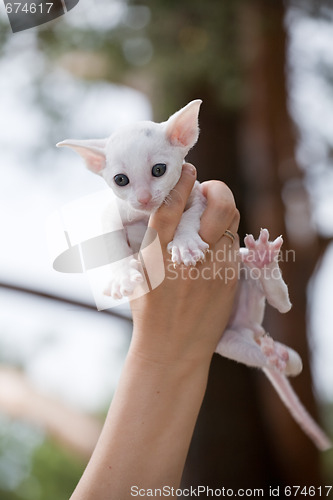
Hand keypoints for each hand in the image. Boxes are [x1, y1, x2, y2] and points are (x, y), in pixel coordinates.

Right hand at [130, 163, 239, 365]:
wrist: (172, 349)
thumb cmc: (149, 311)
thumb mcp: (137, 273)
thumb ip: (149, 241)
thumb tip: (161, 211)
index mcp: (158, 253)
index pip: (172, 206)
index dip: (182, 181)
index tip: (187, 170)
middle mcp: (189, 256)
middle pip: (218, 205)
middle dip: (217, 189)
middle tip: (207, 191)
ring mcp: (214, 267)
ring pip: (232, 221)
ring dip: (222, 210)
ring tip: (211, 215)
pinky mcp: (230, 278)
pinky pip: (234, 244)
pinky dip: (226, 235)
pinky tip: (215, 242)